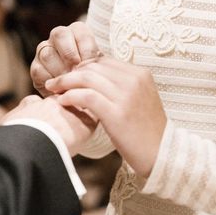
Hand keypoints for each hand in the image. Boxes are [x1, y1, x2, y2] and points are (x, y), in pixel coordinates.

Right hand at [0, 95, 97, 155]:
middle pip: (59, 104)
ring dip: (79, 116)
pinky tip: (94, 133)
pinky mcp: (85, 123)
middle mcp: (50, 104)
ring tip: (81, 127)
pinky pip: (93, 121)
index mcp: (29, 106)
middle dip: (62, 111)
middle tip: (65, 125)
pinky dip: (94, 125)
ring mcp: (69, 111)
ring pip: (77, 109)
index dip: (37, 112)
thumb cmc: (10, 143)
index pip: (34, 103)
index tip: (37, 123)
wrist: (30, 145)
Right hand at [30, 22, 100, 96]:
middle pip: (59, 34)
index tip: (91, 64)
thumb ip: (97, 63)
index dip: (86, 48)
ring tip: (71, 83)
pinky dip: (51, 82)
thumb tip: (91, 64)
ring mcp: (45, 51)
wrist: (81, 94)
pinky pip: (39, 71)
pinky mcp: (36, 68)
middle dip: (69, 53)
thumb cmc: (94, 77)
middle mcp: (59, 37)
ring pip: (47, 53)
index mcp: (77, 31)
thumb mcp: (101, 68)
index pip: (79, 30)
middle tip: (77, 69)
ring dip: (60, 70)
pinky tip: (61, 90)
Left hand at [45, 57, 166, 177]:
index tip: (69, 77)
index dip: (82, 67)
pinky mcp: (117, 113)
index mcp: (140, 74)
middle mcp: (134, 80)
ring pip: (87, 78)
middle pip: (93, 67)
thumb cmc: (145, 130)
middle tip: (55, 82)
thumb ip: (121, 85)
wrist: (161, 153)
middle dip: (70, 73)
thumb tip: (93, 77)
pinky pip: (86, 96)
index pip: (103, 61)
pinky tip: (62, 102)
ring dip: (65, 82)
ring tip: (54, 90)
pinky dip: (71, 96)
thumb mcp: (139, 99)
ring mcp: (126, 96)